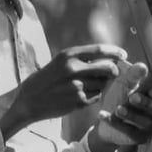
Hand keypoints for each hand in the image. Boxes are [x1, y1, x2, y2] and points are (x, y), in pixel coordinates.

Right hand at [0, 44, 126, 138]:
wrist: (28, 101)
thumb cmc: (44, 80)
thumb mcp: (59, 62)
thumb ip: (79, 59)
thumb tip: (105, 58)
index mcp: (68, 55)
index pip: (99, 50)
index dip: (115, 52)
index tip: (123, 55)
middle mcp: (73, 69)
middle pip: (107, 67)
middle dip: (114, 70)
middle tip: (114, 73)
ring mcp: (77, 86)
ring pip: (103, 83)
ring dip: (102, 84)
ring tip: (90, 85)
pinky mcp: (78, 101)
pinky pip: (96, 96)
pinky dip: (95, 95)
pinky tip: (84, 95)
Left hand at [88, 60, 151, 151]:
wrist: (104, 117)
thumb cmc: (118, 96)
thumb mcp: (122, 83)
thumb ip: (132, 75)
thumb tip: (142, 67)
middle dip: (146, 103)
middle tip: (132, 97)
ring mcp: (150, 127)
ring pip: (146, 123)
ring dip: (131, 115)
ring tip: (117, 109)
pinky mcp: (140, 138)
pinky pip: (131, 133)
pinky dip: (116, 124)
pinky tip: (103, 115)